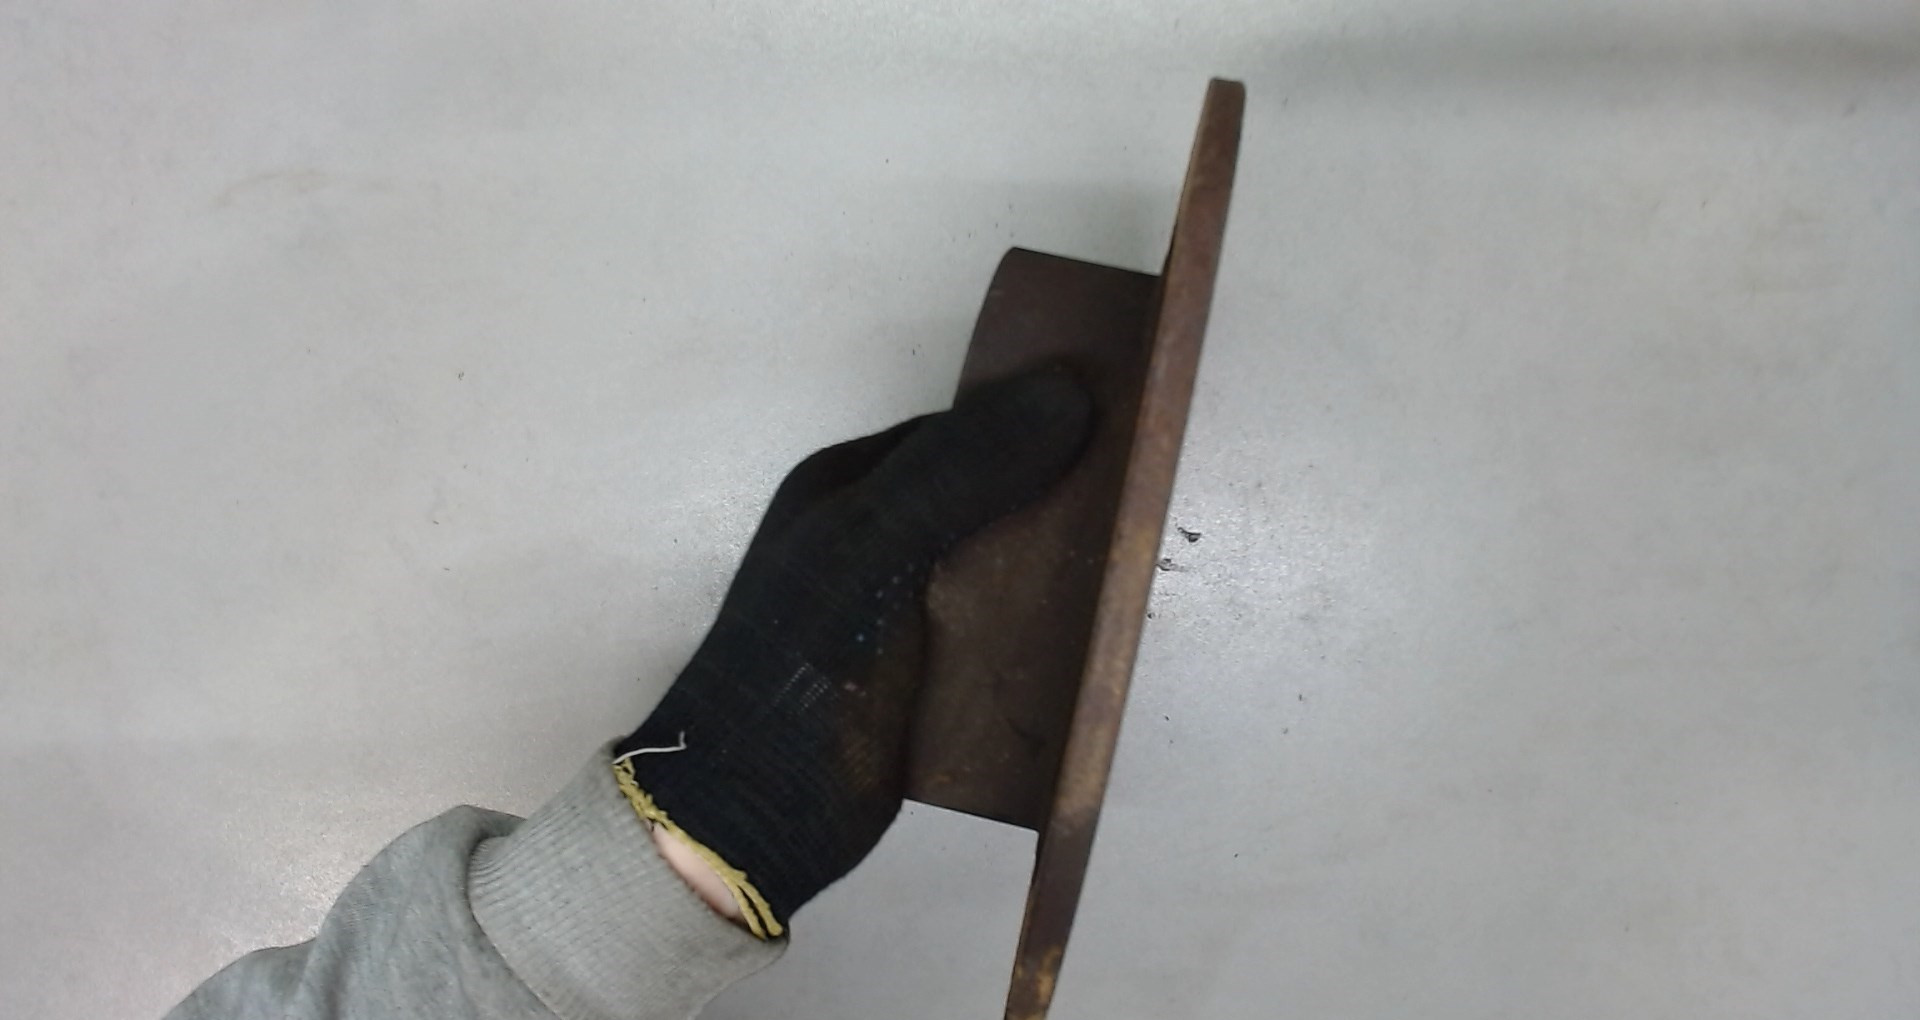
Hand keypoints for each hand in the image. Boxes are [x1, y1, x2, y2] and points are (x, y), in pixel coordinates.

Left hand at [614, 371, 1091, 935]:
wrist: (760, 812)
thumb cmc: (804, 664)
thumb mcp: (875, 543)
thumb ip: (959, 470)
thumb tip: (1067, 392)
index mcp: (846, 487)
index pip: (957, 431)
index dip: (1028, 424)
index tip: (1114, 426)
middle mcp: (873, 539)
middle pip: (983, 499)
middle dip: (1048, 501)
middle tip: (1135, 501)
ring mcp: (900, 611)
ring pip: (996, 569)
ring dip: (1053, 572)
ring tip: (1127, 568)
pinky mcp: (926, 678)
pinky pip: (997, 637)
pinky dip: (1041, 636)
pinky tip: (1092, 640)